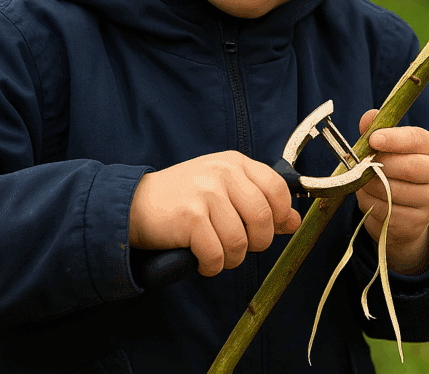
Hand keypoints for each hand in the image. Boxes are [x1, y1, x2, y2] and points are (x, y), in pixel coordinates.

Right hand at [129, 151, 300, 276]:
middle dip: (256, 243)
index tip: (270, 229)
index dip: (280, 216)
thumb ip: (259, 201)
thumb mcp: (224, 189)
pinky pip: (216, 254)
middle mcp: (223, 173)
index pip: (278, 189)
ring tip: (217, 253)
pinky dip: (212, 266)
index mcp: (235, 162)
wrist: (134, 204)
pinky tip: (202, 260)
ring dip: (231, 258)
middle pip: (263, 219)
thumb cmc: (182, 198)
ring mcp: (206, 192)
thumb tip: (294, 221)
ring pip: (240, 241)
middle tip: (239, 246)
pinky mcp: (190, 216)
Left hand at [355, 110, 428, 274]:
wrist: (408, 212)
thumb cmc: (395, 170)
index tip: (374, 140)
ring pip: (393, 191)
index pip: (417, 139)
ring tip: (362, 181)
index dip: (394, 139)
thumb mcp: (389, 148)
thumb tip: (369, 117)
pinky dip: (370, 203)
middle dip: (378, 165)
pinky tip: (369, 197)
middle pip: (407, 167)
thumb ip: (378, 130)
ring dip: (369, 185)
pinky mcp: (418, 222)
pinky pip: (386, 211)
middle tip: (361, 164)